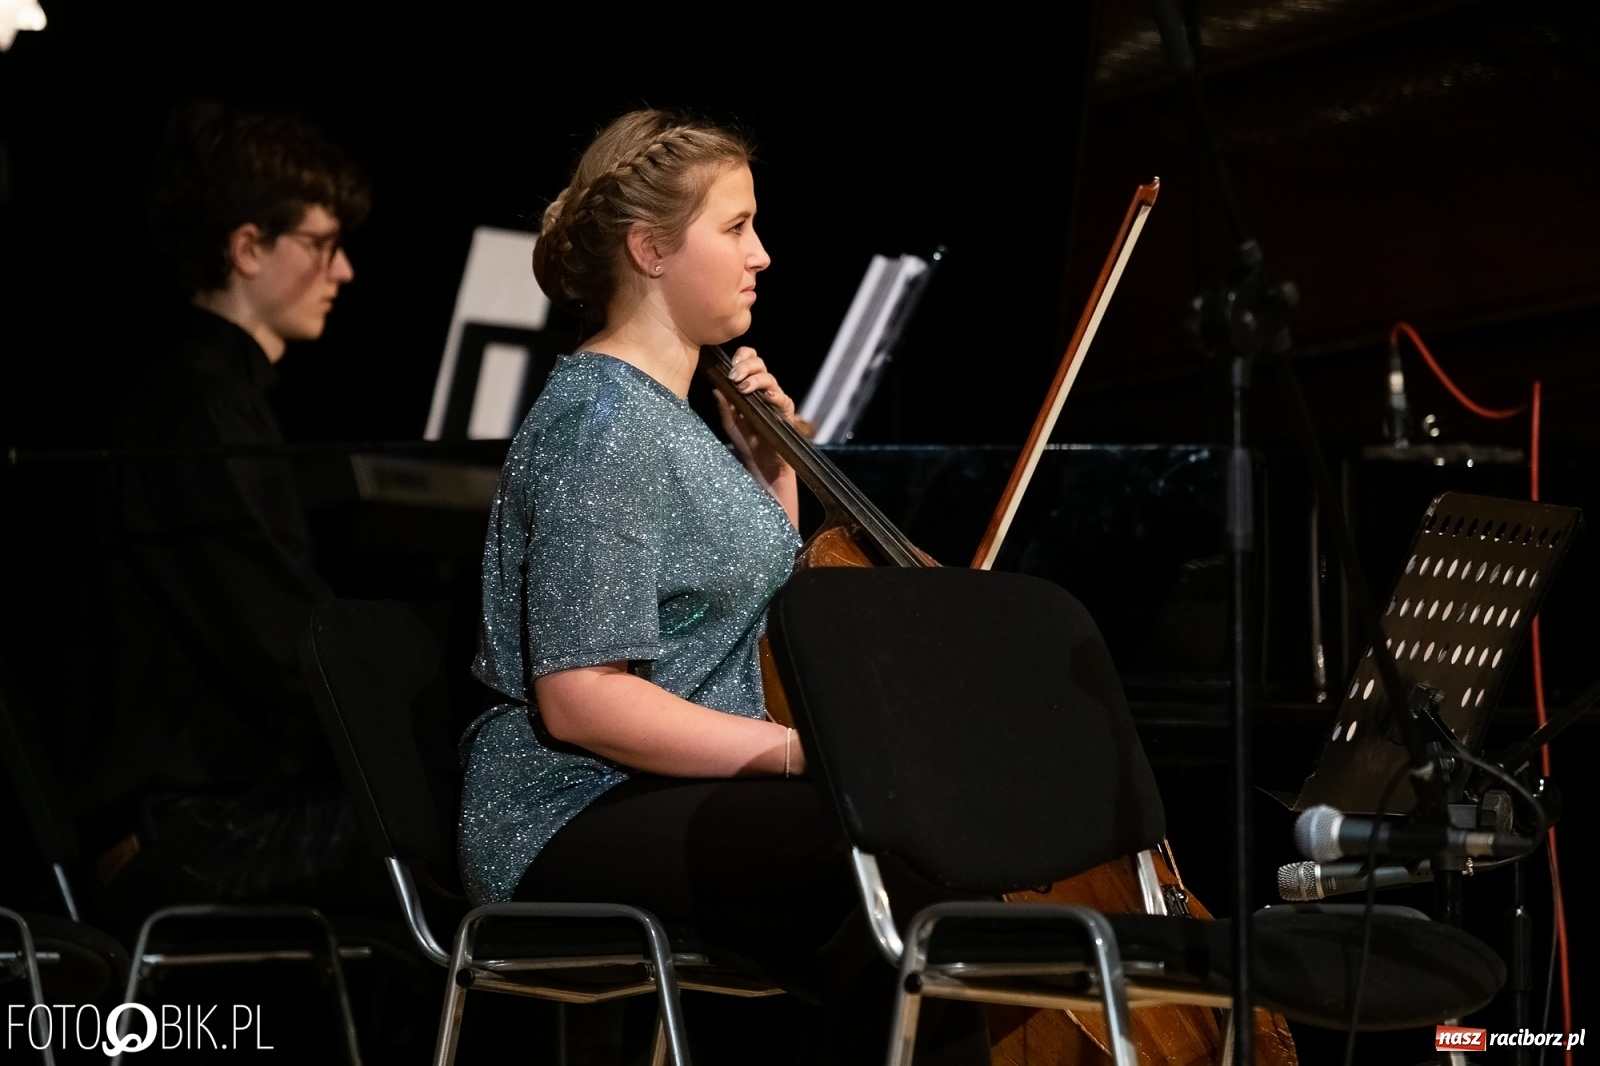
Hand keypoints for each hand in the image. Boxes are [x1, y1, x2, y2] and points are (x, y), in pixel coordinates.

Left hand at [716, 346, 795, 486]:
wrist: (762, 464)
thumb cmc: (746, 442)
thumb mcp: (730, 423)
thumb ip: (724, 405)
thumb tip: (715, 387)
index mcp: (750, 387)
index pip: (749, 362)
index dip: (742, 357)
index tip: (729, 365)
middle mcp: (764, 389)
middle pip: (760, 365)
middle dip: (746, 366)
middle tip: (733, 376)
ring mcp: (776, 400)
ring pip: (770, 379)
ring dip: (756, 380)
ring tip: (743, 388)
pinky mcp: (786, 412)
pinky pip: (783, 399)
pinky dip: (775, 396)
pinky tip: (766, 396)